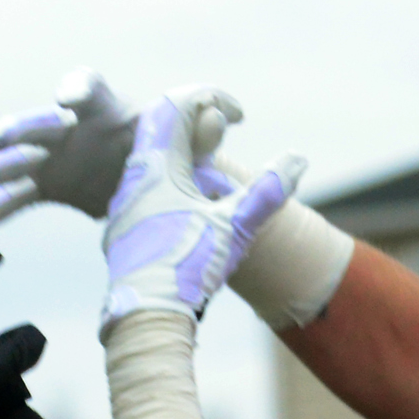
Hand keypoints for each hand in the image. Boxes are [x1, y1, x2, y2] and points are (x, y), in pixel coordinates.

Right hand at [0, 69, 240, 229]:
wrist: (164, 186)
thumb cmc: (179, 154)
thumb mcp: (196, 145)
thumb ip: (206, 131)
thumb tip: (228, 114)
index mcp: (108, 109)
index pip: (87, 87)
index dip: (77, 89)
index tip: (68, 100)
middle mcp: (73, 127)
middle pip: (39, 122)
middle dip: (18, 130)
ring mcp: (55, 157)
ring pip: (16, 161)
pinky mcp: (49, 185)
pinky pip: (16, 198)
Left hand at [99, 86, 304, 333]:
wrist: (146, 318)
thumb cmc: (188, 269)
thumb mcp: (235, 227)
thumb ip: (267, 191)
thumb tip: (298, 159)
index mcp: (156, 167)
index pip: (177, 106)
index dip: (211, 99)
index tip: (239, 116)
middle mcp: (131, 181)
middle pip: (159, 131)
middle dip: (195, 127)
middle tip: (222, 133)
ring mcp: (122, 210)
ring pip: (149, 167)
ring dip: (180, 162)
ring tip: (210, 177)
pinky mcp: (121, 236)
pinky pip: (143, 197)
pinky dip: (168, 192)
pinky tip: (187, 215)